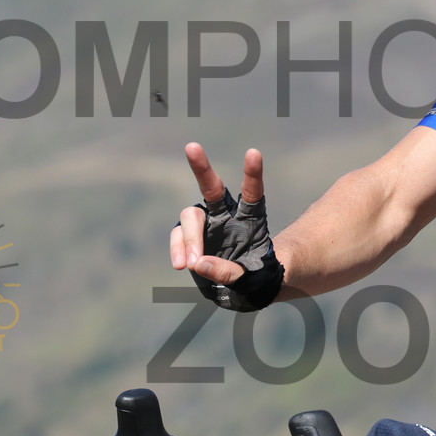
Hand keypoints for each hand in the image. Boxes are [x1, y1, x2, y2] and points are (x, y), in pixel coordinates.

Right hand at [169, 142, 282, 311]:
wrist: (243, 289)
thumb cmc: (258, 278)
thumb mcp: (256, 279)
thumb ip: (231, 272)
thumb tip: (199, 263)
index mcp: (252, 218)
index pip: (253, 192)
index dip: (252, 173)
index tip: (253, 153)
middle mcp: (227, 215)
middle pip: (212, 187)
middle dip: (201, 166)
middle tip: (192, 146)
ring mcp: (206, 225)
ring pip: (190, 216)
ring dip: (188, 238)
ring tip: (191, 264)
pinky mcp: (190, 239)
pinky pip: (178, 237)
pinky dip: (178, 249)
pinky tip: (182, 265)